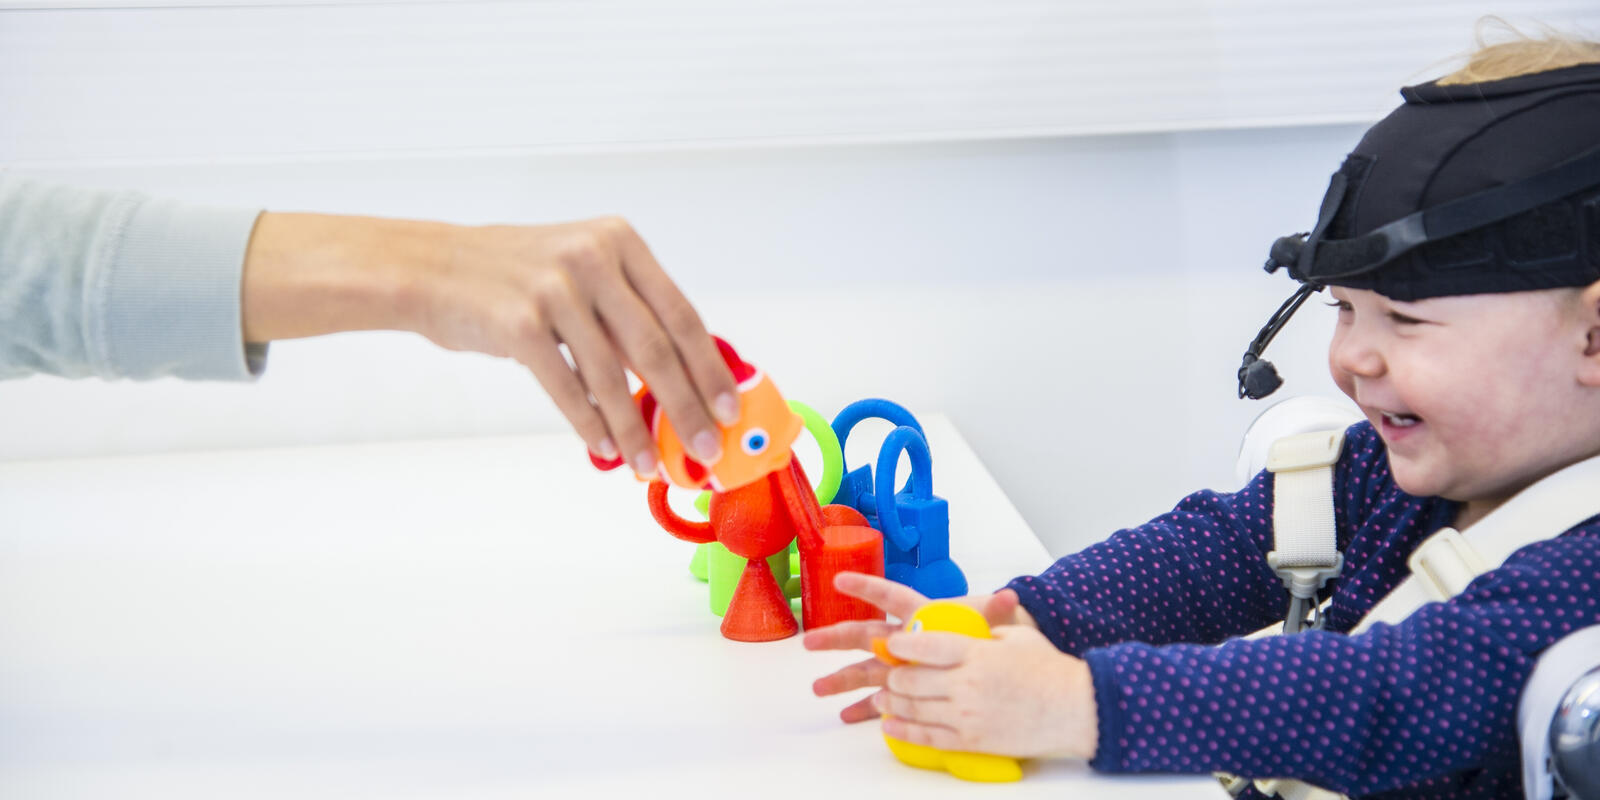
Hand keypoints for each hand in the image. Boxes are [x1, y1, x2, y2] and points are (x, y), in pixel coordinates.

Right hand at [241, 213, 737, 474]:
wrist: (431, 267)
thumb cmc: (511, 275)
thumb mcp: (580, 271)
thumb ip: (627, 313)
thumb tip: (681, 378)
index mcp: (619, 242)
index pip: (681, 312)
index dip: (709, 366)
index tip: (729, 405)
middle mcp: (592, 258)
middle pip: (658, 348)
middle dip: (687, 406)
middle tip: (705, 446)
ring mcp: (554, 288)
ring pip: (613, 376)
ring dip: (636, 429)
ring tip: (650, 463)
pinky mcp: (519, 323)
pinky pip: (568, 387)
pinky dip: (590, 423)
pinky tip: (605, 447)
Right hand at [804, 572, 1034, 722]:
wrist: (995, 661)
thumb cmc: (986, 635)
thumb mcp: (991, 622)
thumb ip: (994, 611)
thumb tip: (1011, 597)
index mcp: (921, 615)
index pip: (891, 598)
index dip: (867, 588)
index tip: (840, 580)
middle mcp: (904, 638)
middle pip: (865, 634)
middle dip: (836, 638)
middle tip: (810, 641)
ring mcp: (901, 665)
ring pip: (865, 669)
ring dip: (841, 678)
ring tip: (817, 689)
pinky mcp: (906, 689)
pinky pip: (880, 698)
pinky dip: (864, 708)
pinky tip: (845, 717)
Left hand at [872, 624, 1096, 758]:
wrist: (1076, 709)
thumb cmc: (1050, 671)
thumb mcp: (1016, 636)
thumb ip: (981, 632)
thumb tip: (954, 633)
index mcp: (976, 652)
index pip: (923, 644)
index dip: (900, 645)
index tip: (892, 644)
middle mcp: (966, 683)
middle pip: (910, 679)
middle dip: (892, 676)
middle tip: (888, 673)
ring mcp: (967, 714)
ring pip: (913, 709)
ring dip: (890, 703)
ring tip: (882, 699)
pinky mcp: (971, 741)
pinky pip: (927, 737)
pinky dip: (903, 731)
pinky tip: (890, 726)